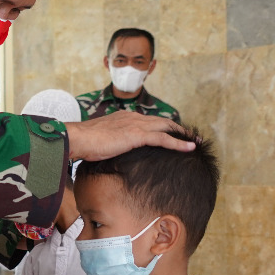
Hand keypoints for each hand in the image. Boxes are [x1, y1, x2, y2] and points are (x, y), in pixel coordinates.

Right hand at [64, 112, 194, 160]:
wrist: (77, 139)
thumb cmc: (84, 144)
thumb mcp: (101, 143)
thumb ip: (112, 145)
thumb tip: (113, 156)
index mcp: (124, 118)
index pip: (149, 122)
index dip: (163, 128)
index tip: (173, 134)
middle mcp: (133, 118)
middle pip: (162, 122)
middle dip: (178, 129)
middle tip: (192, 137)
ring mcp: (136, 125)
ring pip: (166, 128)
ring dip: (183, 135)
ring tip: (196, 142)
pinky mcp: (137, 135)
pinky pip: (163, 138)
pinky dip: (179, 143)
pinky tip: (190, 148)